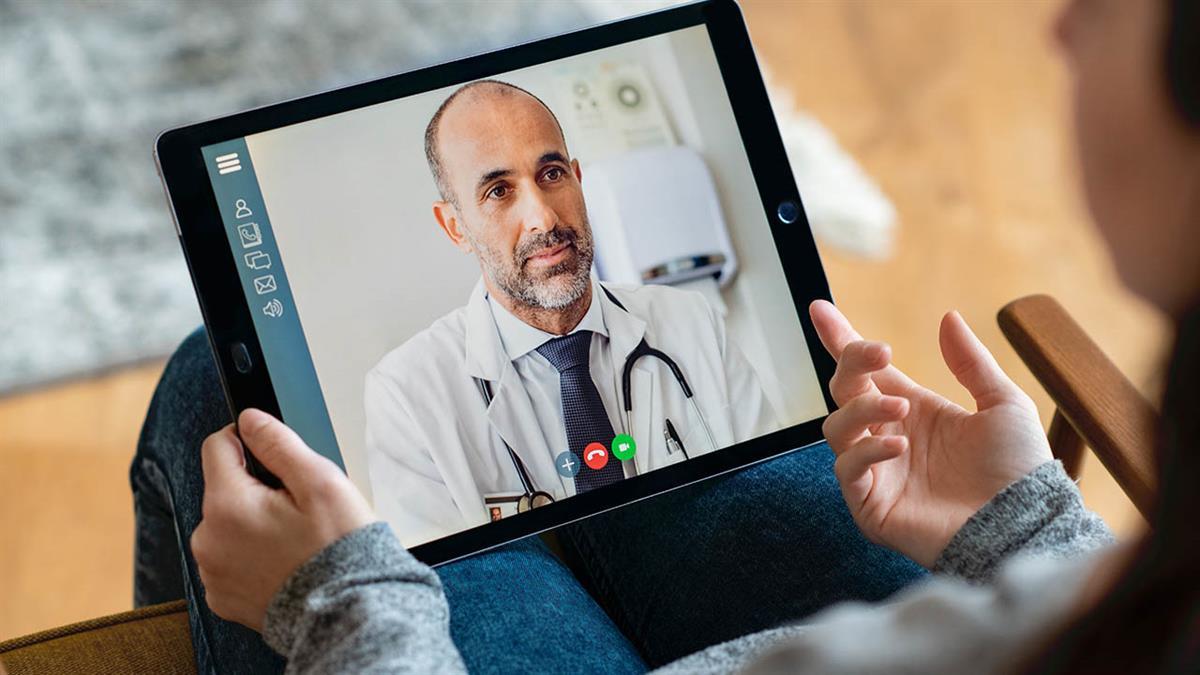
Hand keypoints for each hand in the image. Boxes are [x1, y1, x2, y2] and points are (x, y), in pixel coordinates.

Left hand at [191, 409, 375, 631]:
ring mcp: (213, 572)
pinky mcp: (223, 597)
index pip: (216, 446)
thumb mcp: (320, 481)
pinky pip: (230, 560)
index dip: (246, 439)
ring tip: (294, 538)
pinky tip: (284, 561)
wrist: (346, 612)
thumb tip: (249, 419)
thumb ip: (278, 443)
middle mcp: (208, 540)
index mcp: (227, 505)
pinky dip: (252, 556)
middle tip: (298, 507)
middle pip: (223, 489)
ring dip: (251, 523)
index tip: (272, 452)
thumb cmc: (338, 548)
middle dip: (255, 489)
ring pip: (226, 525)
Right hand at [809, 300, 1052, 566]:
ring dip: (862, 410)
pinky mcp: (870, 504)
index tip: (820, 308)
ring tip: (900, 408)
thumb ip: (971, 362)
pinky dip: (866, 452)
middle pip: (844, 390)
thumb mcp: (1003, 405)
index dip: (840, 339)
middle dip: (852, 364)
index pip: (866, 371)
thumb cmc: (1018, 471)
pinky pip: (847, 469)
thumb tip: (947, 317)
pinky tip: (899, 447)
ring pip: (837, 427)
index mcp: (914, 410)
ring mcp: (876, 471)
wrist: (1023, 526)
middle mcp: (888, 436)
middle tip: (878, 353)